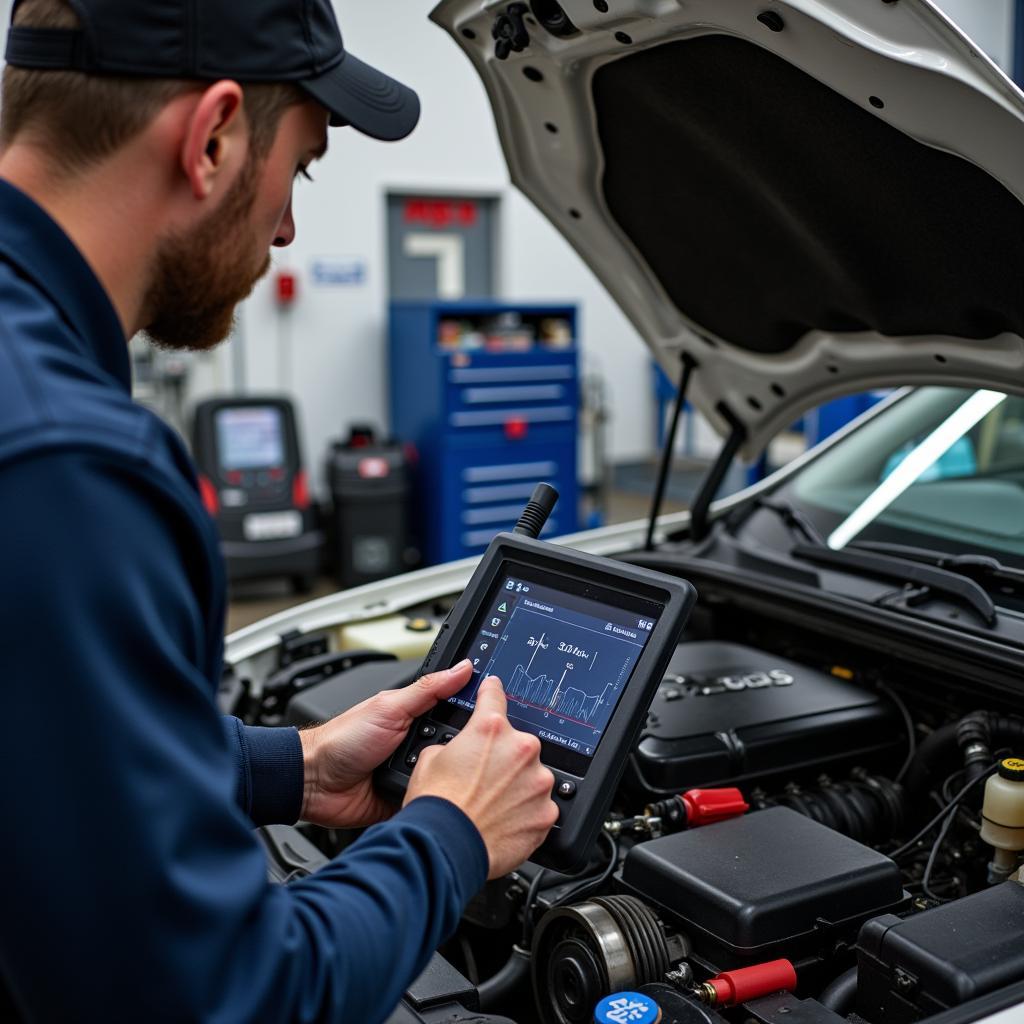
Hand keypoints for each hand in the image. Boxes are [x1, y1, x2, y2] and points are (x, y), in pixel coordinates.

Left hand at [299, 659, 473, 828]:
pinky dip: (435, 797)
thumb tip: (462, 668)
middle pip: (458, 744)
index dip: (475, 711)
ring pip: (449, 773)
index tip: (496, 711)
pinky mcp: (409, 796)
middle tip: (469, 749)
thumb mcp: (390, 707)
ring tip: (456, 774)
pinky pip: (432, 797)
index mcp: (416, 715)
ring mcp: (414, 770)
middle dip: (464, 748)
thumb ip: (428, 689)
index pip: (456, 709)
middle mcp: (418, 741)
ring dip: (449, 775)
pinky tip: (441, 795)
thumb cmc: (343, 740)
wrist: (314, 782)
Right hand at [404, 675, 558, 878]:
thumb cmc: (436, 806)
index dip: (492, 690)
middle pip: (517, 743)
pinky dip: (526, 812)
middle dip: (503, 757)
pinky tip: (504, 821)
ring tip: (492, 805)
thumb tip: (458, 750)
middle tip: (482, 779)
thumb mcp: (429, 759)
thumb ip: (453, 745)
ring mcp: (538, 782)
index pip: (494, 697)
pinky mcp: (546, 813)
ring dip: (517, 785)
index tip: (494, 688)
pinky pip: (540, 806)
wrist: (445, 848)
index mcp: (490, 729)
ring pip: (532, 776)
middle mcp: (521, 750)